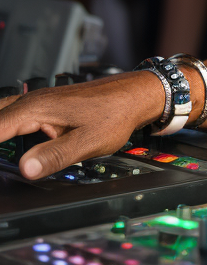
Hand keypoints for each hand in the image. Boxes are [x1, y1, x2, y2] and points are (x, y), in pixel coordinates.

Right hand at [0, 72, 166, 179]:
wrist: (135, 95)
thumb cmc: (116, 114)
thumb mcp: (88, 141)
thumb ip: (55, 156)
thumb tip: (26, 169)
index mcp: (36, 108)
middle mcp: (32, 101)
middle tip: (1, 165)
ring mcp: (37, 102)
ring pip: (1, 115)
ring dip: (0, 131)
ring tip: (4, 157)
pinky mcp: (44, 106)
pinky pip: (12, 115)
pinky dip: (4, 127)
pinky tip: (8, 140)